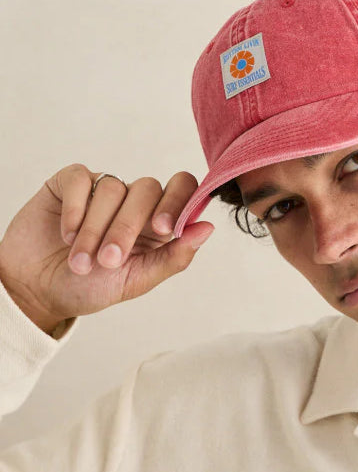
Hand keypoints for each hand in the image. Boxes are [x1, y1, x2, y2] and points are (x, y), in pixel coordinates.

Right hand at [0, 164, 213, 332]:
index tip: (163, 229)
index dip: (179, 201)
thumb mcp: (137, 280)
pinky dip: (76, 209)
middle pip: (148, 189)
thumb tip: (207, 228)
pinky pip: (83, 179)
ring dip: (95, 230)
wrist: (36, 292)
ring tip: (80, 262)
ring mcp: (103, 190)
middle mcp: (134, 202)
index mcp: (158, 223)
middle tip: (108, 260)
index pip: (183, 190)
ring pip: (114, 189)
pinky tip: (66, 234)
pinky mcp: (71, 183)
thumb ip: (174, 257)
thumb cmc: (90, 288)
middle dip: (127, 227)